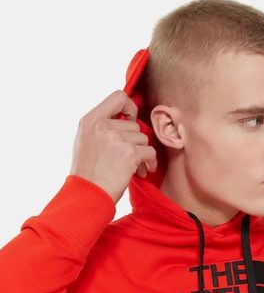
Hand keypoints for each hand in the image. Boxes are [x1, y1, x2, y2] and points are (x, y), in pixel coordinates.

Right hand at [70, 90, 157, 204]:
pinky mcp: (129, 153)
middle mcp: (103, 126)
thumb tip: (125, 120)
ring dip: (142, 154)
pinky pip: (150, 151)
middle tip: (130, 157)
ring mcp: (116, 138)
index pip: (118, 96)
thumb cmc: (87, 174)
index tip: (130, 120)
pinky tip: (143, 171)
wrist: (87, 195)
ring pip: (143, 138)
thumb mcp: (85, 141)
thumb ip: (101, 127)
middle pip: (134, 125)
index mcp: (90, 120)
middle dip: (135, 142)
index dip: (129, 107)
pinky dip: (150, 162)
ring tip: (133, 168)